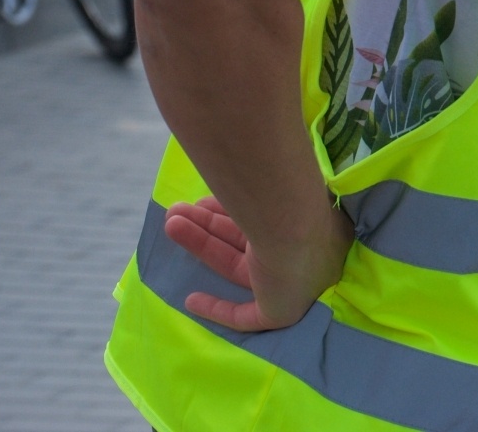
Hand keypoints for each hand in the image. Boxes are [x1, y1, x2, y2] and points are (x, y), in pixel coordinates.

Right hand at [164, 195, 354, 331]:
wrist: (296, 223)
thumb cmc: (285, 193)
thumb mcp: (266, 180)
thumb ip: (249, 179)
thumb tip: (227, 162)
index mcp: (308, 216)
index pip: (264, 218)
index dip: (230, 211)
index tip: (204, 201)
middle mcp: (304, 248)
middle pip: (245, 241)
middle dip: (209, 224)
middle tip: (178, 209)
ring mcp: (296, 281)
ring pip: (237, 265)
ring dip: (202, 244)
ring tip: (170, 222)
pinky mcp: (283, 312)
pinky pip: (246, 316)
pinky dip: (218, 309)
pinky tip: (191, 300)